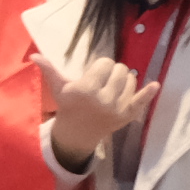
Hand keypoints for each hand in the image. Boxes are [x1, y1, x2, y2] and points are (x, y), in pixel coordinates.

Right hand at [45, 48, 157, 166]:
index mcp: (86, 89)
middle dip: (113, 70)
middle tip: (103, 79)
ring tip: (114, 85)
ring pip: (131, 80)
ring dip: (125, 78)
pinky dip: (148, 93)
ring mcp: (117, 109)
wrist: (78, 134)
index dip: (100, 65)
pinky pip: (141, 102)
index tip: (94, 73)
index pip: (105, 64)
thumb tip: (34, 56)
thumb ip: (49, 70)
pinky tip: (155, 85)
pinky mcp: (127, 116)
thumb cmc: (68, 107)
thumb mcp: (58, 88)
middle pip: (120, 69)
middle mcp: (104, 99)